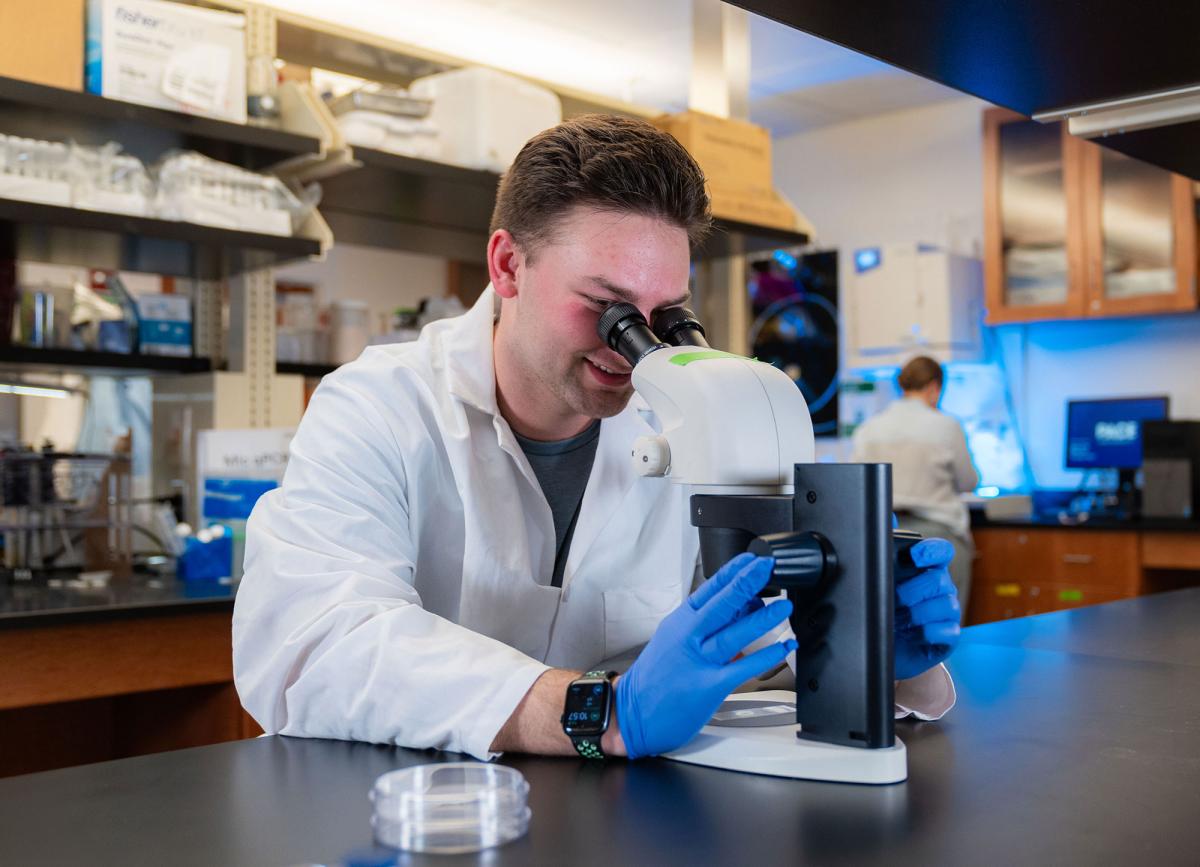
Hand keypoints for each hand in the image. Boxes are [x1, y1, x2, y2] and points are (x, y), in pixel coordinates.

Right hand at [615, 554, 796, 758]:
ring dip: (762, 618)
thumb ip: (706, 626)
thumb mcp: (673, 641)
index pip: (709, 589)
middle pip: (721, 605)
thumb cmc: (654, 678)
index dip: (732, 572)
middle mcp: (688, 638)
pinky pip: (742, 668)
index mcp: (679, 623)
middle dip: (746, 583)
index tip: (752, 559)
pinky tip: (782, 647)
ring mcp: (698, 662)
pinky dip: (764, 656)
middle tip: (767, 568)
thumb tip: (742, 610)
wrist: (631, 714)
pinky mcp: (708, 687)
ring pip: (734, 634)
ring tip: (784, 606)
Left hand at [895, 538, 960, 679]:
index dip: (932, 551)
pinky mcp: (950, 636)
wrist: (888, 647)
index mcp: (927, 569)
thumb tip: (888, 520)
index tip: (914, 556)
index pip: (941, 552)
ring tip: (898, 620)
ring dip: (917, 613)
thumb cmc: (886, 611)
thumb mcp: (881, 583)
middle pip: (940, 579)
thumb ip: (886, 555)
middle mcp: (942, 588)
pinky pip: (947, 631)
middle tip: (893, 600)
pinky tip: (910, 635)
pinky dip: (925, 633)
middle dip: (912, 590)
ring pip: (946, 604)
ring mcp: (948, 612)